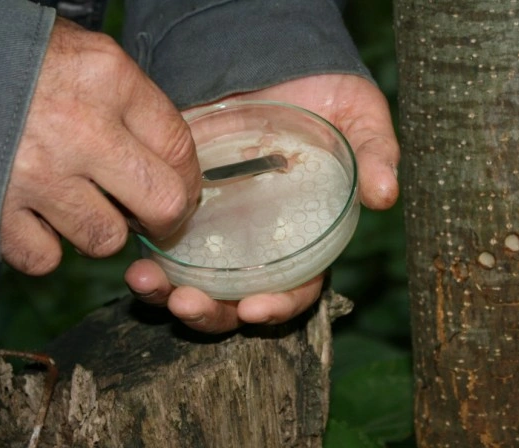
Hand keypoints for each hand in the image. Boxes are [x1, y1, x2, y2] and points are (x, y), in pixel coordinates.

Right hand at [1, 19, 200, 274]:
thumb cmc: (8, 59)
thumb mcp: (79, 56)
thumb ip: (127, 102)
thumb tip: (167, 155)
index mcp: (106, 79)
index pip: (180, 146)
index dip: (189, 178)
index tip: (182, 188)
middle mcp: (78, 128)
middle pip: (163, 204)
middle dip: (165, 218)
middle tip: (149, 215)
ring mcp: (35, 175)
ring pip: (106, 240)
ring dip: (98, 230)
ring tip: (76, 204)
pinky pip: (46, 259)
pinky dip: (43, 247)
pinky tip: (33, 217)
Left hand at [125, 74, 399, 332]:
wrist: (275, 63)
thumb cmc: (328, 97)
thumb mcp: (361, 118)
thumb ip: (376, 154)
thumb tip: (384, 193)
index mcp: (305, 240)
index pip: (296, 289)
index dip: (279, 307)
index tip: (254, 308)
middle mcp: (261, 245)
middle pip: (236, 300)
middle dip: (211, 312)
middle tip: (187, 303)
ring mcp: (221, 230)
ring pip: (195, 282)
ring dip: (171, 295)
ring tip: (147, 285)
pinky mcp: (186, 208)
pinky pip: (165, 246)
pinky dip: (150, 261)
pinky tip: (134, 261)